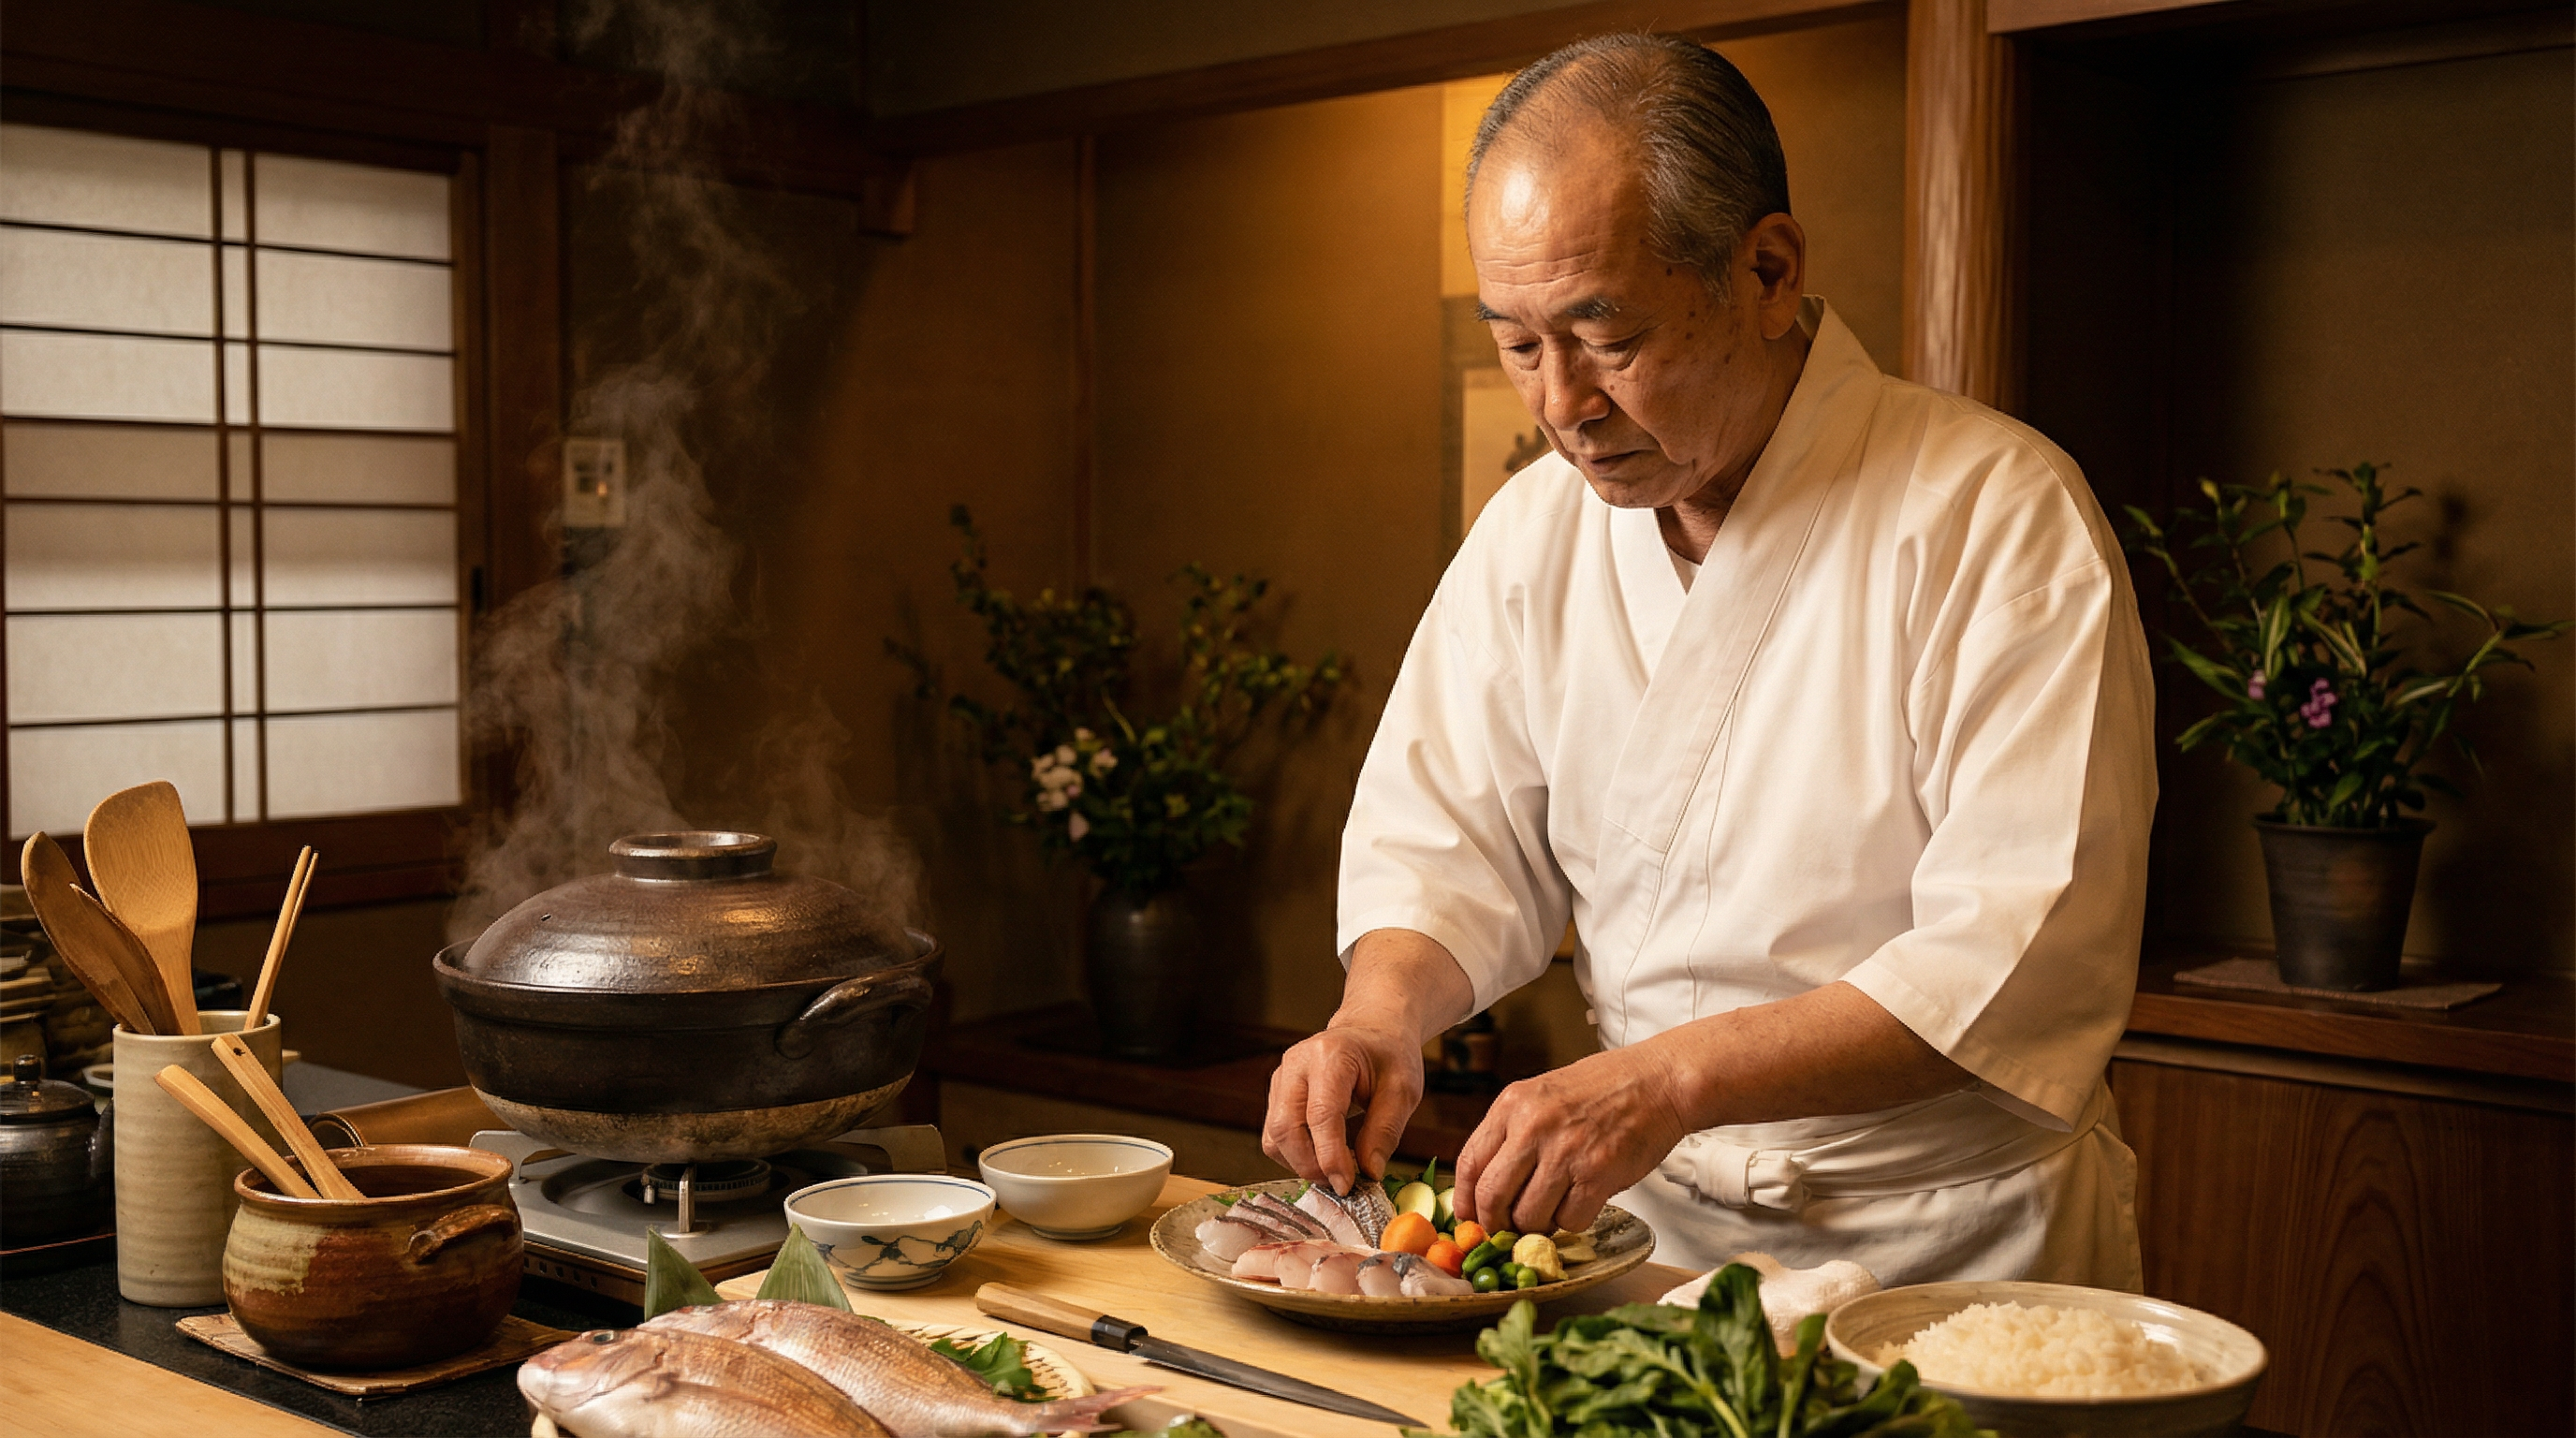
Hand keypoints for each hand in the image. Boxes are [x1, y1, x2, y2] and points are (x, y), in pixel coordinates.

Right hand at [1262, 1022, 1422, 1195]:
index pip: (1321, 1114)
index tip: (1348, 1184)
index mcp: (1331, 1055)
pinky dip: (1295, 1155)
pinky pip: (1274, 1135)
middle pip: (1286, 1127)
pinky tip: (1323, 1155)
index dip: (1331, 1156)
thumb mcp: (1403, 1090)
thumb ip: (1385, 1131)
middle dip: (1311, 1165)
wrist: (1372, 1030)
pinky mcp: (1277, 1094)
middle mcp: (1296, 1064)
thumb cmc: (1389, 1055)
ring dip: (1301, 1163)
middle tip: (1343, 1183)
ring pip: (1274, 1135)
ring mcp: (1282, 1078)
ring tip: (1336, 1169)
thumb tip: (1369, 1172)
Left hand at [1452, 1044, 1689, 1235]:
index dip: (1466, 1200)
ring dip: (1537, 1225)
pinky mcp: (1597, 1175)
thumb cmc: (1602, 1089)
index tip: (1471, 1216)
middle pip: (1492, 1197)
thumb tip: (1486, 1185)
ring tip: (1552, 1209)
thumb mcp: (1542, 1095)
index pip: (1469, 1163)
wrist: (1656, 1082)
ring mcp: (1565, 1152)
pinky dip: (1571, 1222)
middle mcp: (1533, 1127)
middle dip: (1495, 1223)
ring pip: (1528, 1217)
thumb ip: (1512, 1133)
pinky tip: (1581, 1202)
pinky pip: (1569, 1221)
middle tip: (1506, 1229)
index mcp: (1512, 1104)